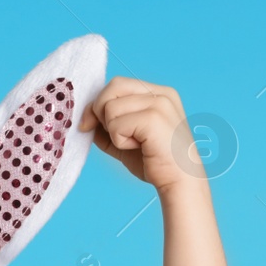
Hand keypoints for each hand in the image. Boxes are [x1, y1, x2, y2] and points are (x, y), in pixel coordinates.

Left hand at [79, 77, 200, 191]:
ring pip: (110, 107)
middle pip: (113, 87)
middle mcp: (161, 93)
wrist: (179, 181)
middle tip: (113, 134)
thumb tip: (86, 118)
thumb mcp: (124, 138)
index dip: (98, 103)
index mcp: (158, 93)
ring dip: (113, 132)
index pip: (117, 84)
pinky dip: (119, 141)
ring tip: (134, 143)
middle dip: (100, 112)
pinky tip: (139, 147)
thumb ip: (106, 125)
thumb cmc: (154, 161)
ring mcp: (160, 103)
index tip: (89, 124)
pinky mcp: (154, 118)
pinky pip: (116, 125)